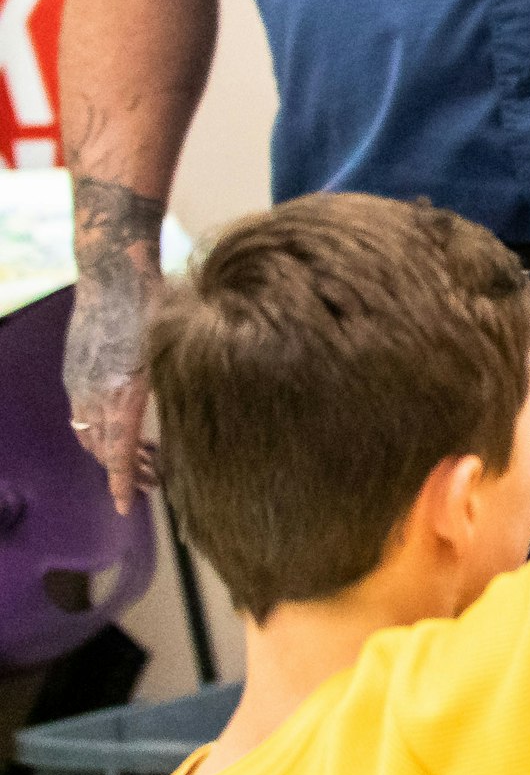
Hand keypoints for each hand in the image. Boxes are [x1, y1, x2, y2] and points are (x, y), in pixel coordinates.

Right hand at [61, 244, 155, 512]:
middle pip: (102, 447)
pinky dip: (103, 429)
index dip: (120, 479)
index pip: (116, 448)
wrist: (113, 268)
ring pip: (91, 432)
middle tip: (152, 484)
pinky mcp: (76, 369)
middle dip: (123, 471)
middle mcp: (94, 389)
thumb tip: (208, 407)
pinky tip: (127, 429)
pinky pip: (85, 412)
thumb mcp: (176, 341)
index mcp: (122, 387)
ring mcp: (80, 379)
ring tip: (145, 462)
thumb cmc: (155, 298)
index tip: (125, 505)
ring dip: (113, 452)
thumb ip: (181, 377)